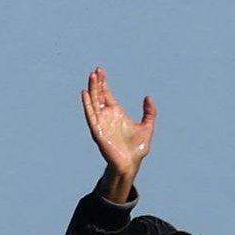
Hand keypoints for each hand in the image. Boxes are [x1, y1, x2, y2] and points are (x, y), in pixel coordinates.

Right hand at [82, 67, 155, 199]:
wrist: (131, 164)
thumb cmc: (137, 149)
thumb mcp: (147, 127)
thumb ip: (149, 113)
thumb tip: (148, 98)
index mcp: (116, 114)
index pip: (107, 94)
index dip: (104, 83)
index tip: (101, 71)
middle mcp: (107, 117)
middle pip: (99, 96)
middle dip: (97, 83)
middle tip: (96, 70)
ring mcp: (101, 123)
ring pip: (94, 103)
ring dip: (92, 90)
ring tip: (91, 77)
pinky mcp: (97, 131)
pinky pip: (91, 116)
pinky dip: (87, 105)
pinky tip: (85, 94)